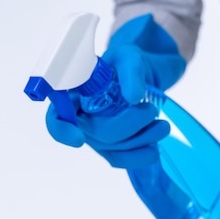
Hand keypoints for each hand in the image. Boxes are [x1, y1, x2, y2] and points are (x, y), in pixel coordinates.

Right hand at [46, 14, 185, 167]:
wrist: (145, 79)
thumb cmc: (127, 66)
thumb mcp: (130, 58)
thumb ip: (131, 71)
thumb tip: (134, 97)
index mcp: (74, 95)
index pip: (56, 117)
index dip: (62, 130)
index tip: (79, 138)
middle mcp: (81, 119)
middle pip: (96, 134)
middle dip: (128, 124)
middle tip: (151, 109)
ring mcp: (96, 137)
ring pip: (113, 149)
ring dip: (141, 139)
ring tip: (163, 126)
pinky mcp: (113, 149)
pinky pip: (122, 160)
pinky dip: (141, 157)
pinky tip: (154, 150)